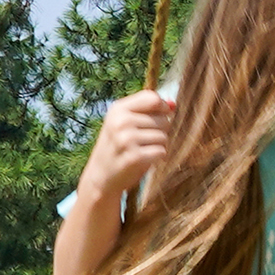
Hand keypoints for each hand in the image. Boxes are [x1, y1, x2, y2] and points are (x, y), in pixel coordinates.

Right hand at [83, 90, 171, 207]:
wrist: (101, 176)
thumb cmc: (118, 146)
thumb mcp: (124, 122)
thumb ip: (149, 110)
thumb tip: (174, 104)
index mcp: (118, 109)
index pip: (153, 98)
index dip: (163, 108)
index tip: (157, 118)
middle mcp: (121, 122)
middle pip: (163, 119)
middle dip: (160, 130)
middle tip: (143, 140)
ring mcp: (127, 139)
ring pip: (164, 136)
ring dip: (158, 145)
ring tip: (142, 150)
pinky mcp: (134, 157)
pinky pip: (162, 151)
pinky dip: (157, 157)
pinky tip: (143, 159)